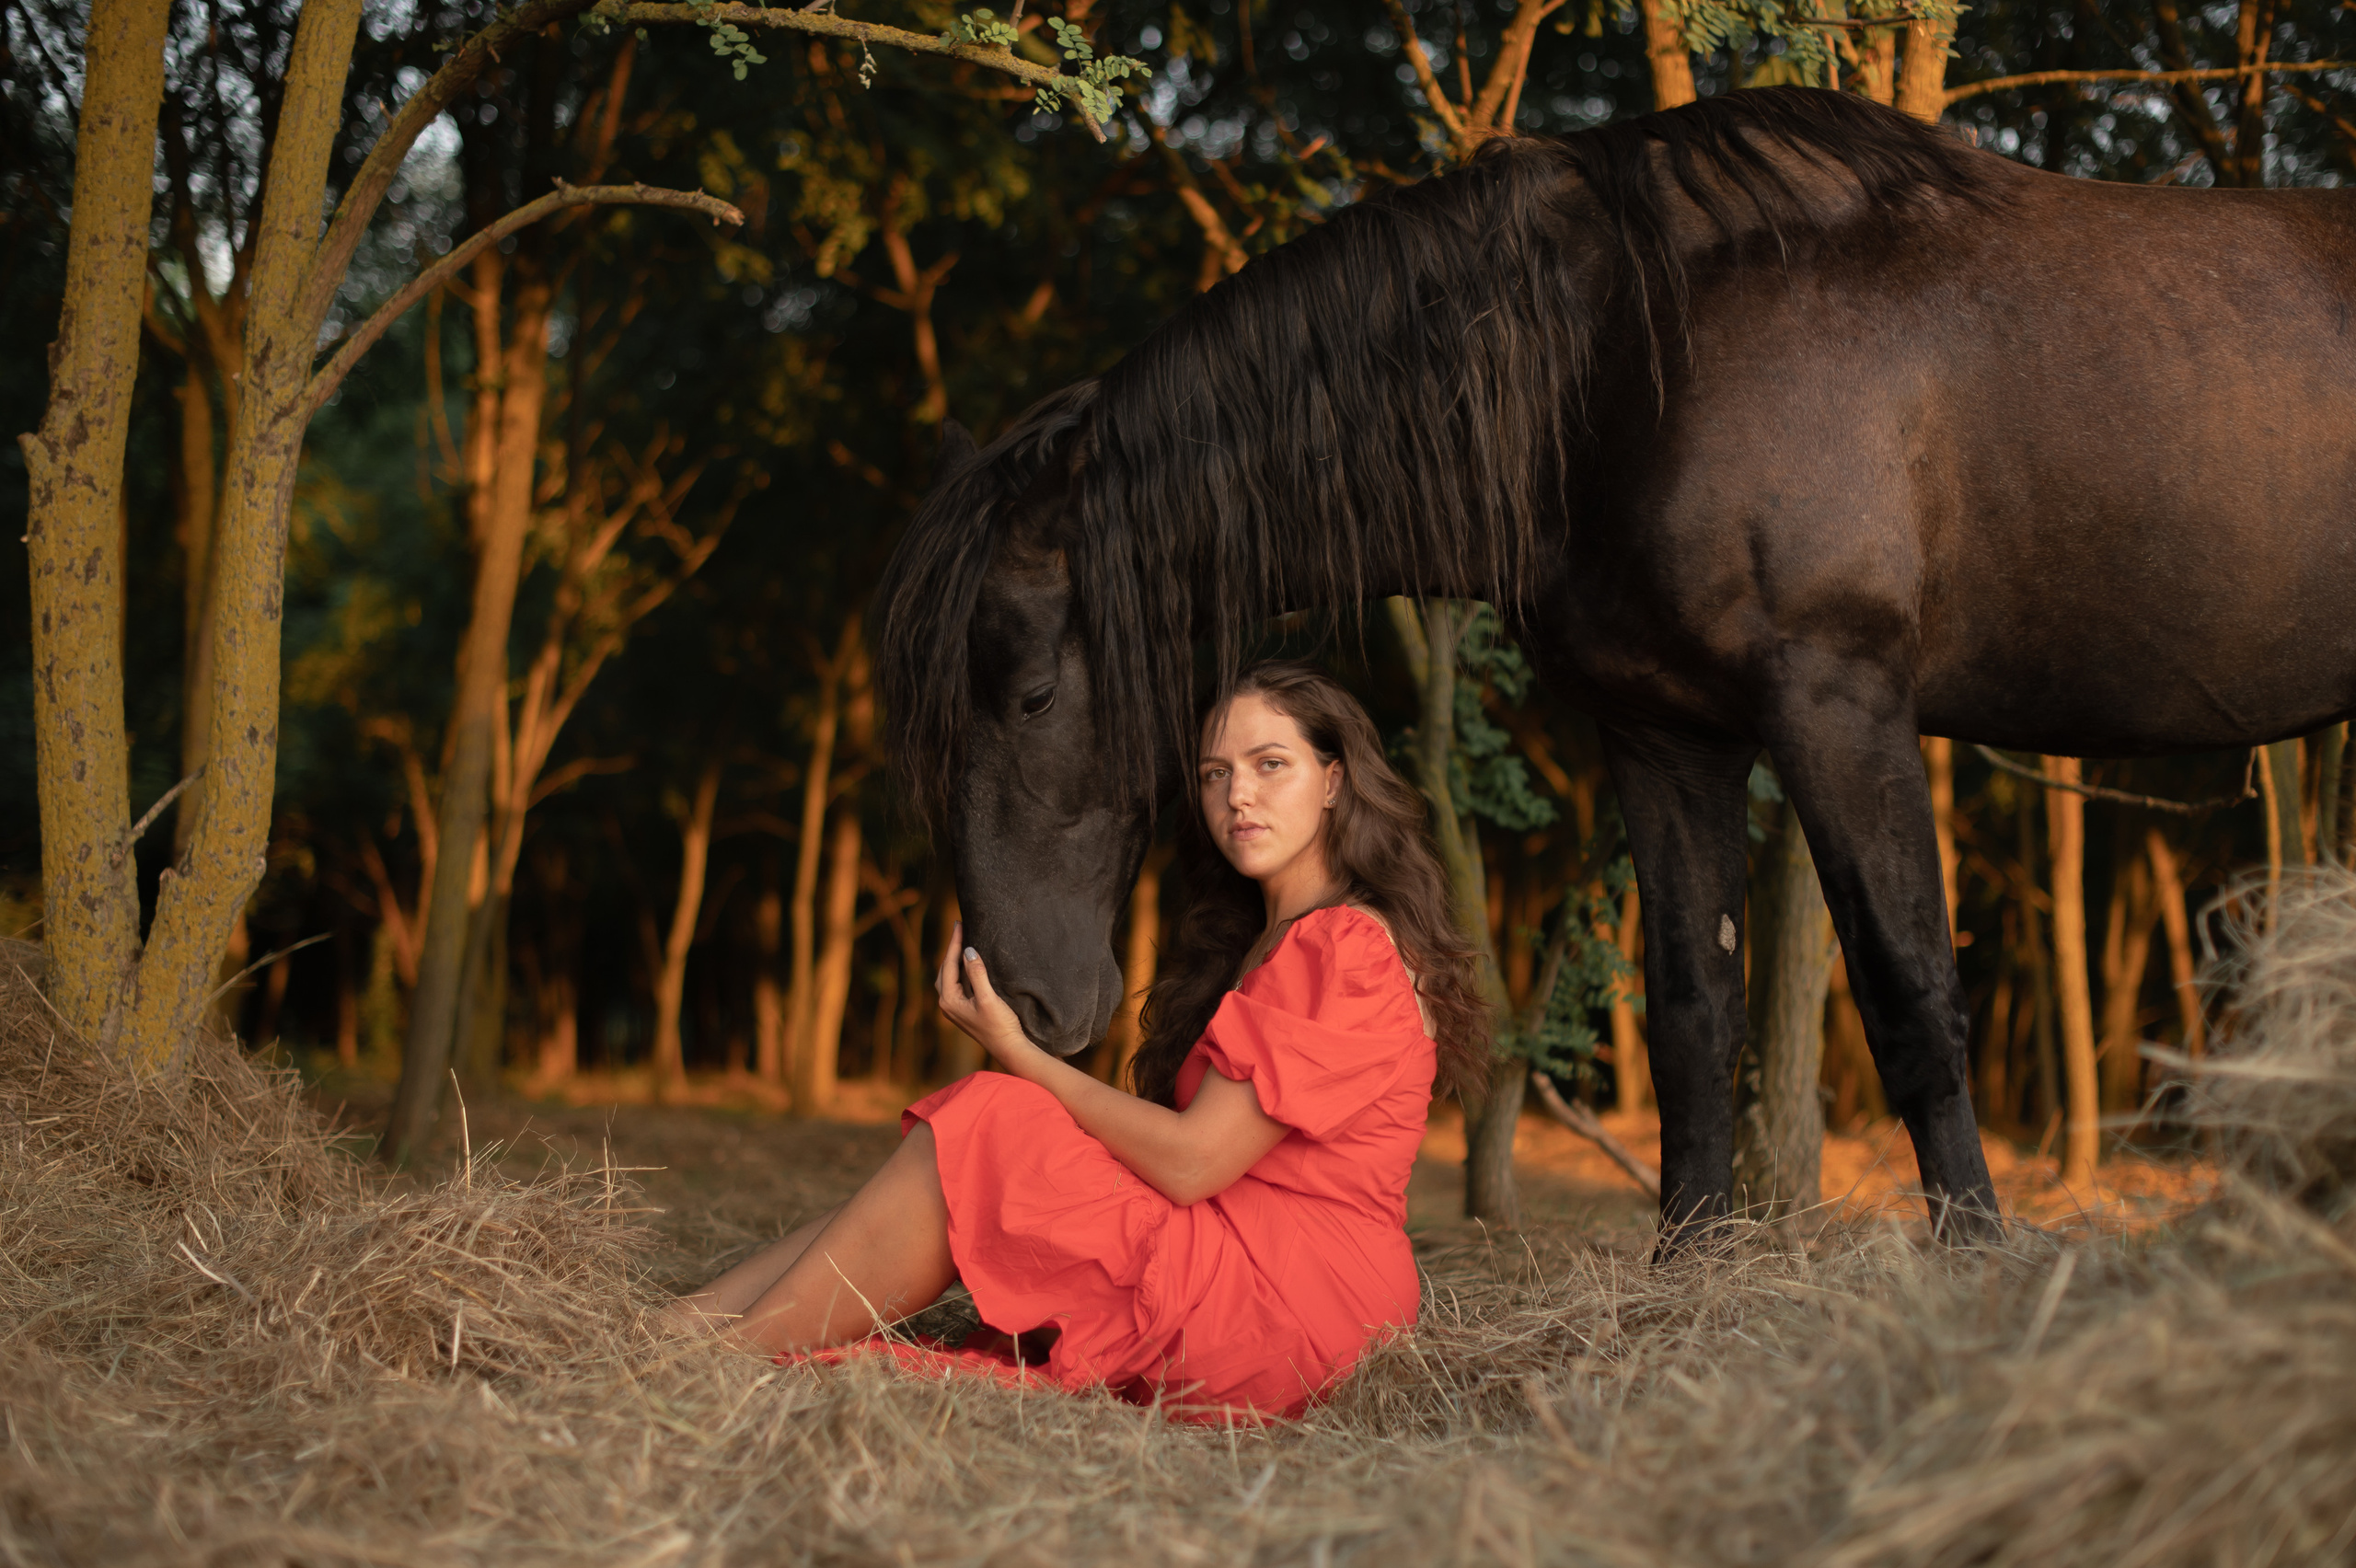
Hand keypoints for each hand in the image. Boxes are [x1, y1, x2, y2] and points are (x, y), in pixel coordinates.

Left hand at [934, 921, 1041, 1071]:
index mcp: (949, 1000)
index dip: (954, 942)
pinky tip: (970, 962)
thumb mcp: (988, 998)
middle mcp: (947, 1004)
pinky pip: (958, 983)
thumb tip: (969, 951)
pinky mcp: (964, 1010)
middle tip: (960, 928)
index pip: (949, 964)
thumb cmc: (999, 1025)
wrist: (1009, 1048)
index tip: (959, 923)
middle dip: (951, 949)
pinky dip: (961, 970)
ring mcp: (955, 1008)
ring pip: (950, 976)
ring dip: (955, 959)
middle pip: (945, 969)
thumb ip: (977, 974)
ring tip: (963, 940)